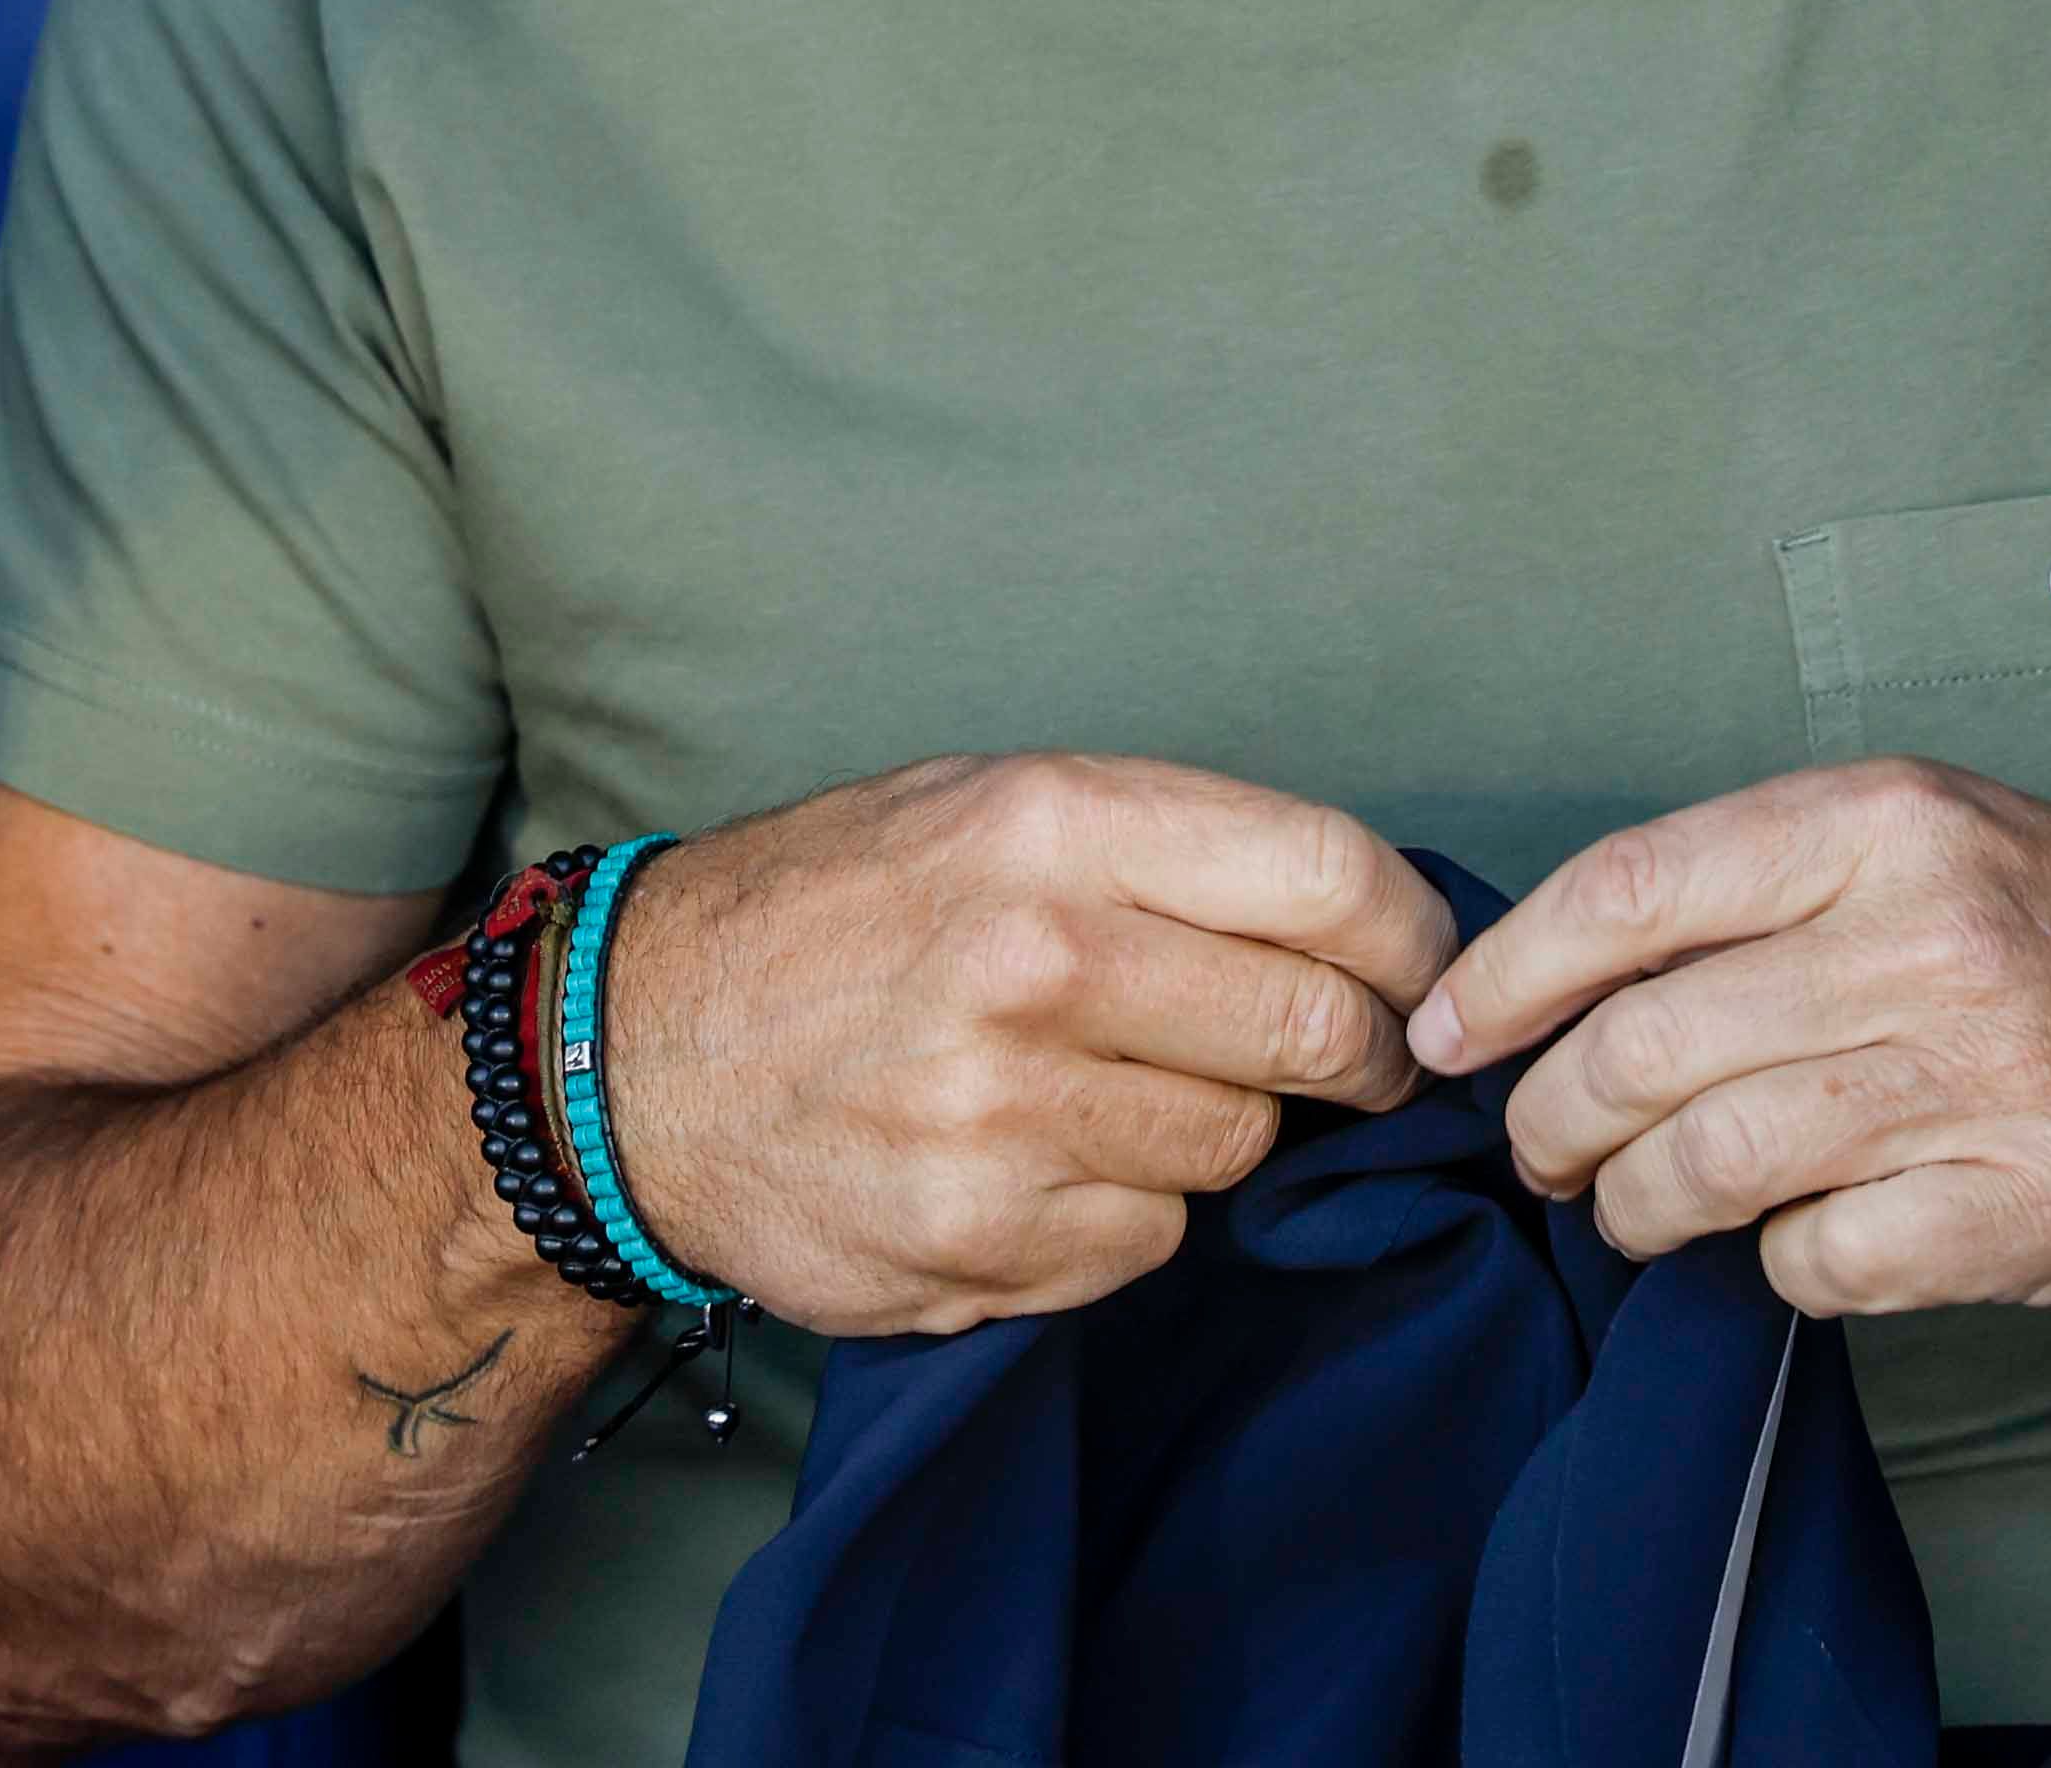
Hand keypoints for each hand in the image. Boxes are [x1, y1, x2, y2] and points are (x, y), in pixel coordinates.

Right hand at [599, 754, 1461, 1337]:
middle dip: (1356, 1054)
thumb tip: (1352, 916)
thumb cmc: (824, 915)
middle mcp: (1038, 963)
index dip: (1414, 937)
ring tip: (1114, 1091)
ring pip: (1236, 1150)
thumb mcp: (975, 807)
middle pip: (1314, 1028)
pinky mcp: (981, 1243)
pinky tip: (1033, 1164)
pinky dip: (1121, 1215)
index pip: (1329, 877)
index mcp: (1050, 826)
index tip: (1425, 972)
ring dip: (1214, 1132)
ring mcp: (1009, 1118)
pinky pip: (1144, 1242)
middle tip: (1348, 1061)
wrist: (625, 1057)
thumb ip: (1157, 848)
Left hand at [1408, 757, 2050, 1317]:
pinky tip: (1784, 1244)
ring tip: (1628, 1210)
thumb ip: (1767, 887)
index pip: (1627, 893)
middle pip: (1641, 1046)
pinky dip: (1770, 1268)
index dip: (1502, 978)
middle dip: (1550, 1118)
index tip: (1439, 1035)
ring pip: (1703, 1167)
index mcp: (1886, 821)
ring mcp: (1973, 1083)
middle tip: (1538, 1148)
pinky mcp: (2013, 1214)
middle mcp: (1924, 939)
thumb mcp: (1942, 839)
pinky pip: (1811, 1263)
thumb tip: (1565, 975)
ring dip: (1633, 1208)